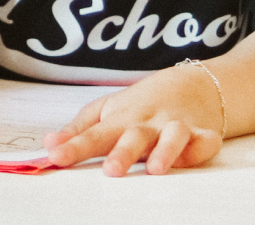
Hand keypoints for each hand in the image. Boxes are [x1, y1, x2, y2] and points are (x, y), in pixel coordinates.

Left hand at [44, 71, 223, 175]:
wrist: (192, 85)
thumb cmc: (142, 104)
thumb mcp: (106, 110)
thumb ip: (79, 131)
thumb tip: (48, 144)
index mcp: (121, 119)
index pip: (94, 134)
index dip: (74, 146)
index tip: (56, 156)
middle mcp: (148, 123)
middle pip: (134, 136)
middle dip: (123, 152)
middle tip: (111, 170)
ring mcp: (176, 127)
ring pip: (172, 137)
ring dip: (165, 151)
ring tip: (154, 168)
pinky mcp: (203, 134)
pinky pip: (205, 142)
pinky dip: (201, 148)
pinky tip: (192, 158)